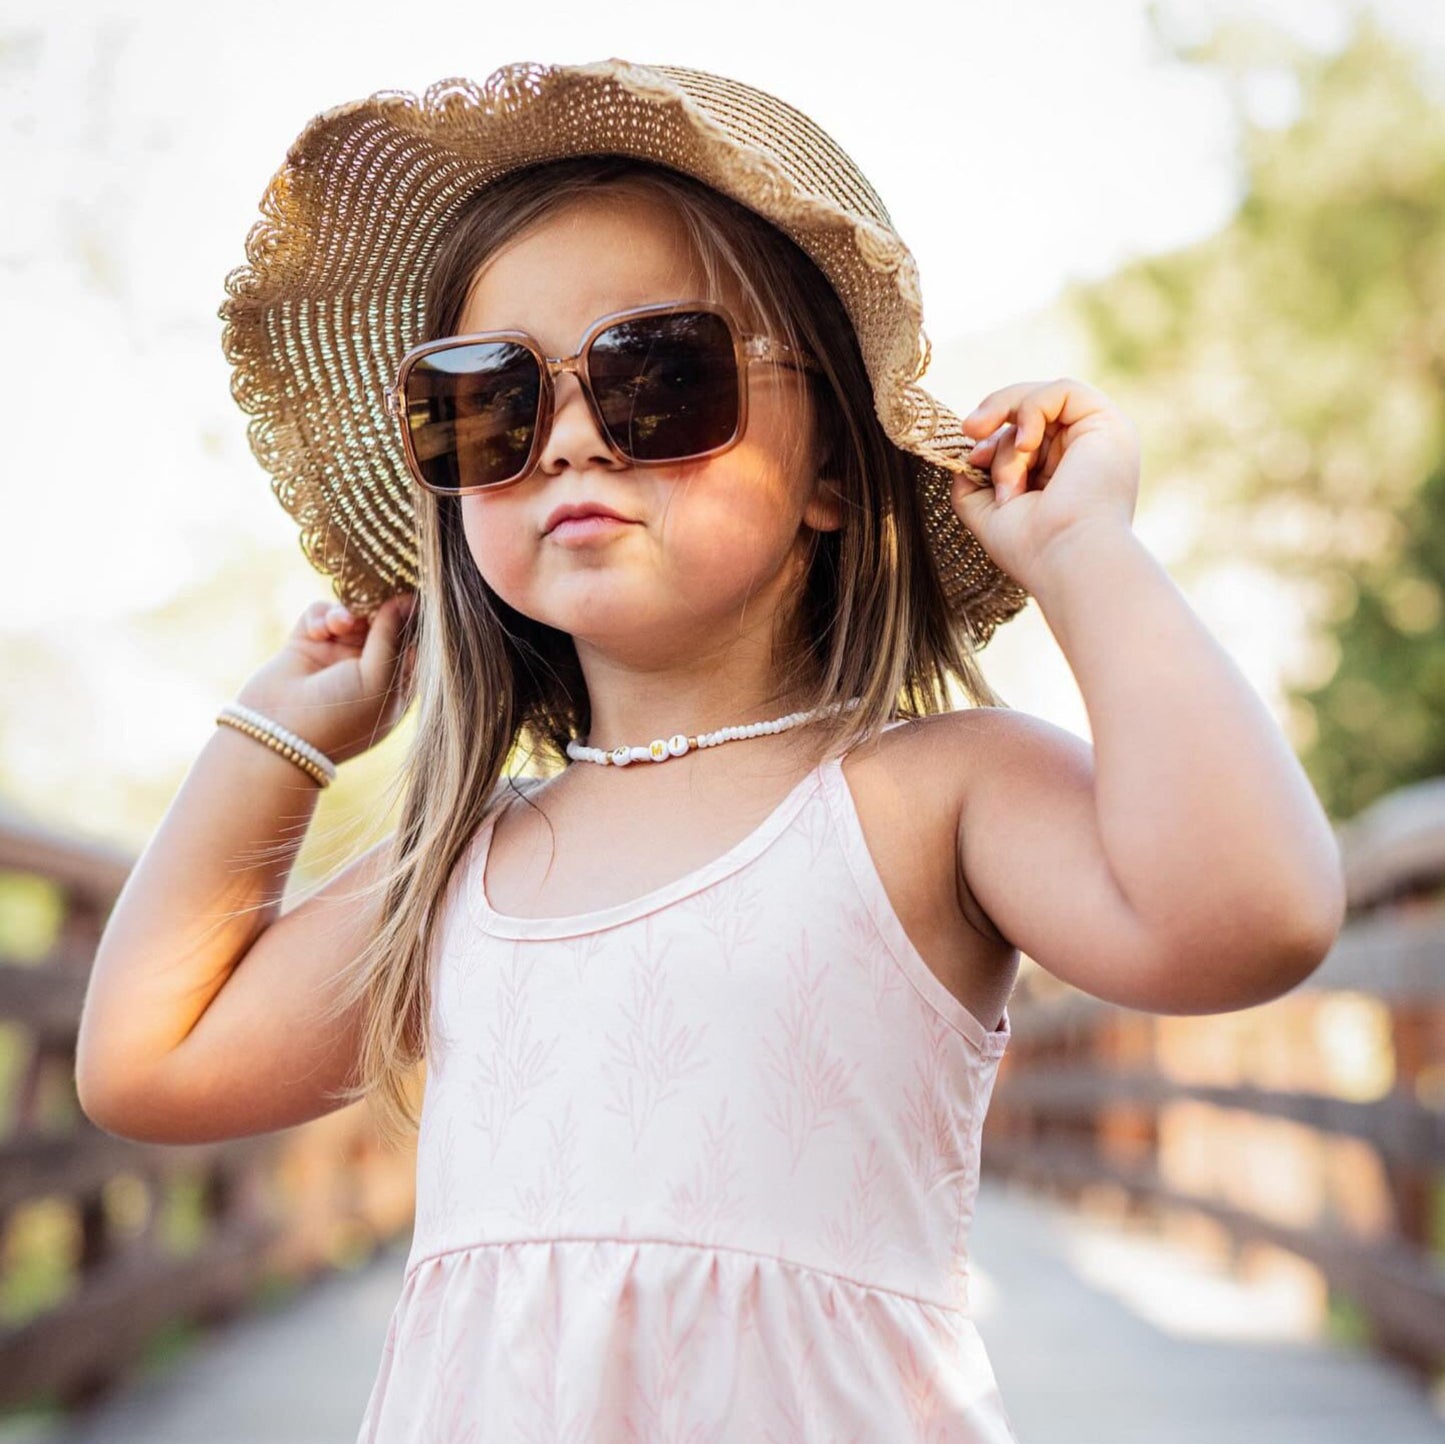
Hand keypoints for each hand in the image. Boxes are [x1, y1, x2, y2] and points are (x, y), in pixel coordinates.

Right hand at [234, 593, 419, 765]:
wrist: (278, 733)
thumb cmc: (340, 716)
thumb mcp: (380, 681)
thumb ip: (393, 638)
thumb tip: (406, 600)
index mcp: (395, 686)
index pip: (415, 645)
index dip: (413, 622)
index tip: (414, 600)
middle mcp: (369, 669)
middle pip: (384, 623)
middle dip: (379, 611)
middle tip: (373, 607)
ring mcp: (337, 656)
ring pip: (354, 614)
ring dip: (349, 613)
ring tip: (341, 625)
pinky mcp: (307, 644)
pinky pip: (321, 613)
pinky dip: (322, 616)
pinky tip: (318, 632)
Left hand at [951, 378, 1140, 590]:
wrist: (1066, 559)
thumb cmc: (1031, 548)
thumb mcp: (987, 511)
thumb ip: (973, 480)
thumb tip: (965, 455)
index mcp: (1063, 474)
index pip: (1022, 436)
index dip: (991, 441)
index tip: (972, 461)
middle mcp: (1085, 453)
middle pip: (1030, 414)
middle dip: (995, 425)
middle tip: (972, 433)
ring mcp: (1100, 437)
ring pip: (1041, 401)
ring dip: (1010, 435)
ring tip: (1005, 471)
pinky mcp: (1108, 422)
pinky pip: (1062, 390)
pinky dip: (1032, 410)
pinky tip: (1026, 444)